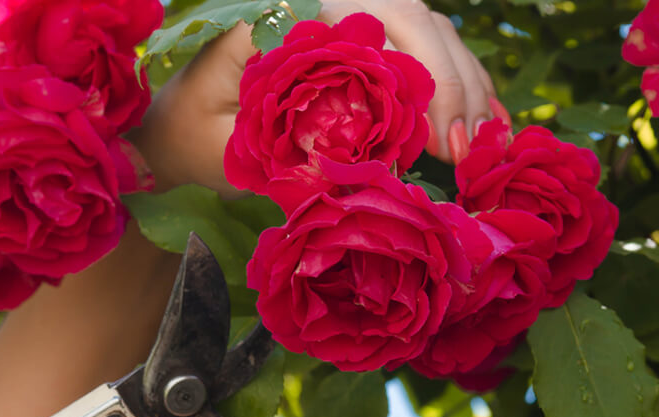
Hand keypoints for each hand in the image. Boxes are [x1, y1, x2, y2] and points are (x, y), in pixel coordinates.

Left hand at [133, 0, 500, 193]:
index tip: (436, 138)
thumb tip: (369, 159)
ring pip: (432, 28)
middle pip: (413, 16)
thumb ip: (287, 145)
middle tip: (460, 152)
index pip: (375, 17)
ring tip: (477, 148)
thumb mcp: (228, 144)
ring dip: (466, 86)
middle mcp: (321, 1)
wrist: (172, 131)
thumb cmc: (192, 138)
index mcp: (282, 10)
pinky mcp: (364, 40)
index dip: (421, 72)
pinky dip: (464, 84)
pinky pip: (431, 47)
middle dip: (449, 84)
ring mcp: (349, 16)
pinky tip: (486, 125)